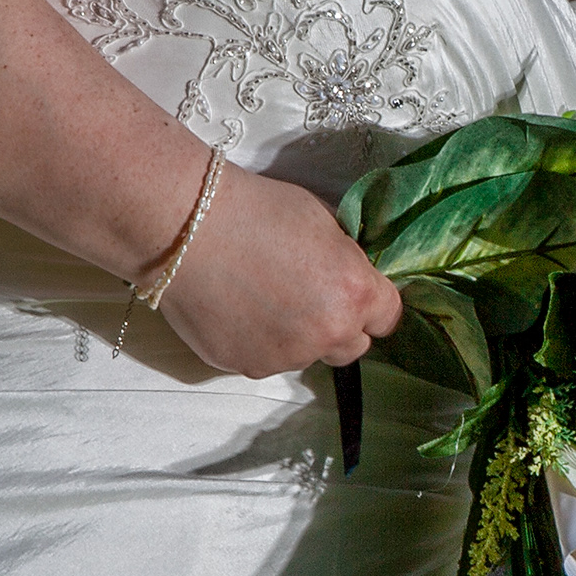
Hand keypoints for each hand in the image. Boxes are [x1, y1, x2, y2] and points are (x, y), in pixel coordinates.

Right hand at [153, 167, 402, 377]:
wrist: (186, 225)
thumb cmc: (255, 209)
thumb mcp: (322, 220)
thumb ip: (345, 257)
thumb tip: (348, 269)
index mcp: (355, 294)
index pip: (389, 318)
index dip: (372, 303)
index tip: (353, 292)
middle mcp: (327, 334)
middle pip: (353, 346)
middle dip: (338, 325)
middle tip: (307, 294)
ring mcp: (286, 356)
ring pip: (305, 355)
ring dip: (295, 335)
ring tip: (260, 296)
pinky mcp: (246, 366)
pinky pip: (265, 359)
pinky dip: (257, 341)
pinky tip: (235, 308)